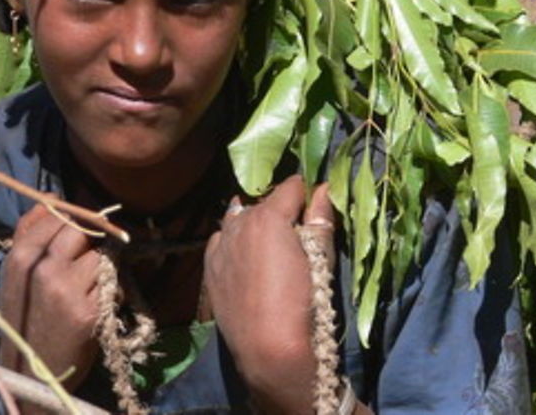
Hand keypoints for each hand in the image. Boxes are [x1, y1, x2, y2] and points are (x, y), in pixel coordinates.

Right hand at [0, 204, 100, 404]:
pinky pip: (112, 282)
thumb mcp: (17, 272)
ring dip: (104, 267)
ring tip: (91, 286)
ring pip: (101, 255)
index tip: (88, 226)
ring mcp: (65, 289)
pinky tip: (96, 305)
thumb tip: (54, 195)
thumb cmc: (26, 314)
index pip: (58, 212)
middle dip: (94, 238)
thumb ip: (31, 231)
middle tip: (94, 255)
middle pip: (83, 228)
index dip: (79, 216)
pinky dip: (112, 290)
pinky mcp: (88, 310)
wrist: (29, 371)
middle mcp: (40, 268)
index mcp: (20, 255)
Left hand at [203, 176, 335, 414]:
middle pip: (264, 202)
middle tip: (297, 236)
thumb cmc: (303, 303)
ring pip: (240, 219)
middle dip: (281, 211)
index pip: (291, 186)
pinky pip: (223, 241)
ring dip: (256, 225)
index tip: (316, 208)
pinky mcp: (210, 267)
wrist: (267, 349)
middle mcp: (238, 223)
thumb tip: (325, 188)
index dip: (307, 194)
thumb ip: (321, 219)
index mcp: (267, 216)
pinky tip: (248, 263)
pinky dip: (236, 243)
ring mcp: (220, 245)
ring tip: (272, 251)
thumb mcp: (320, 258)